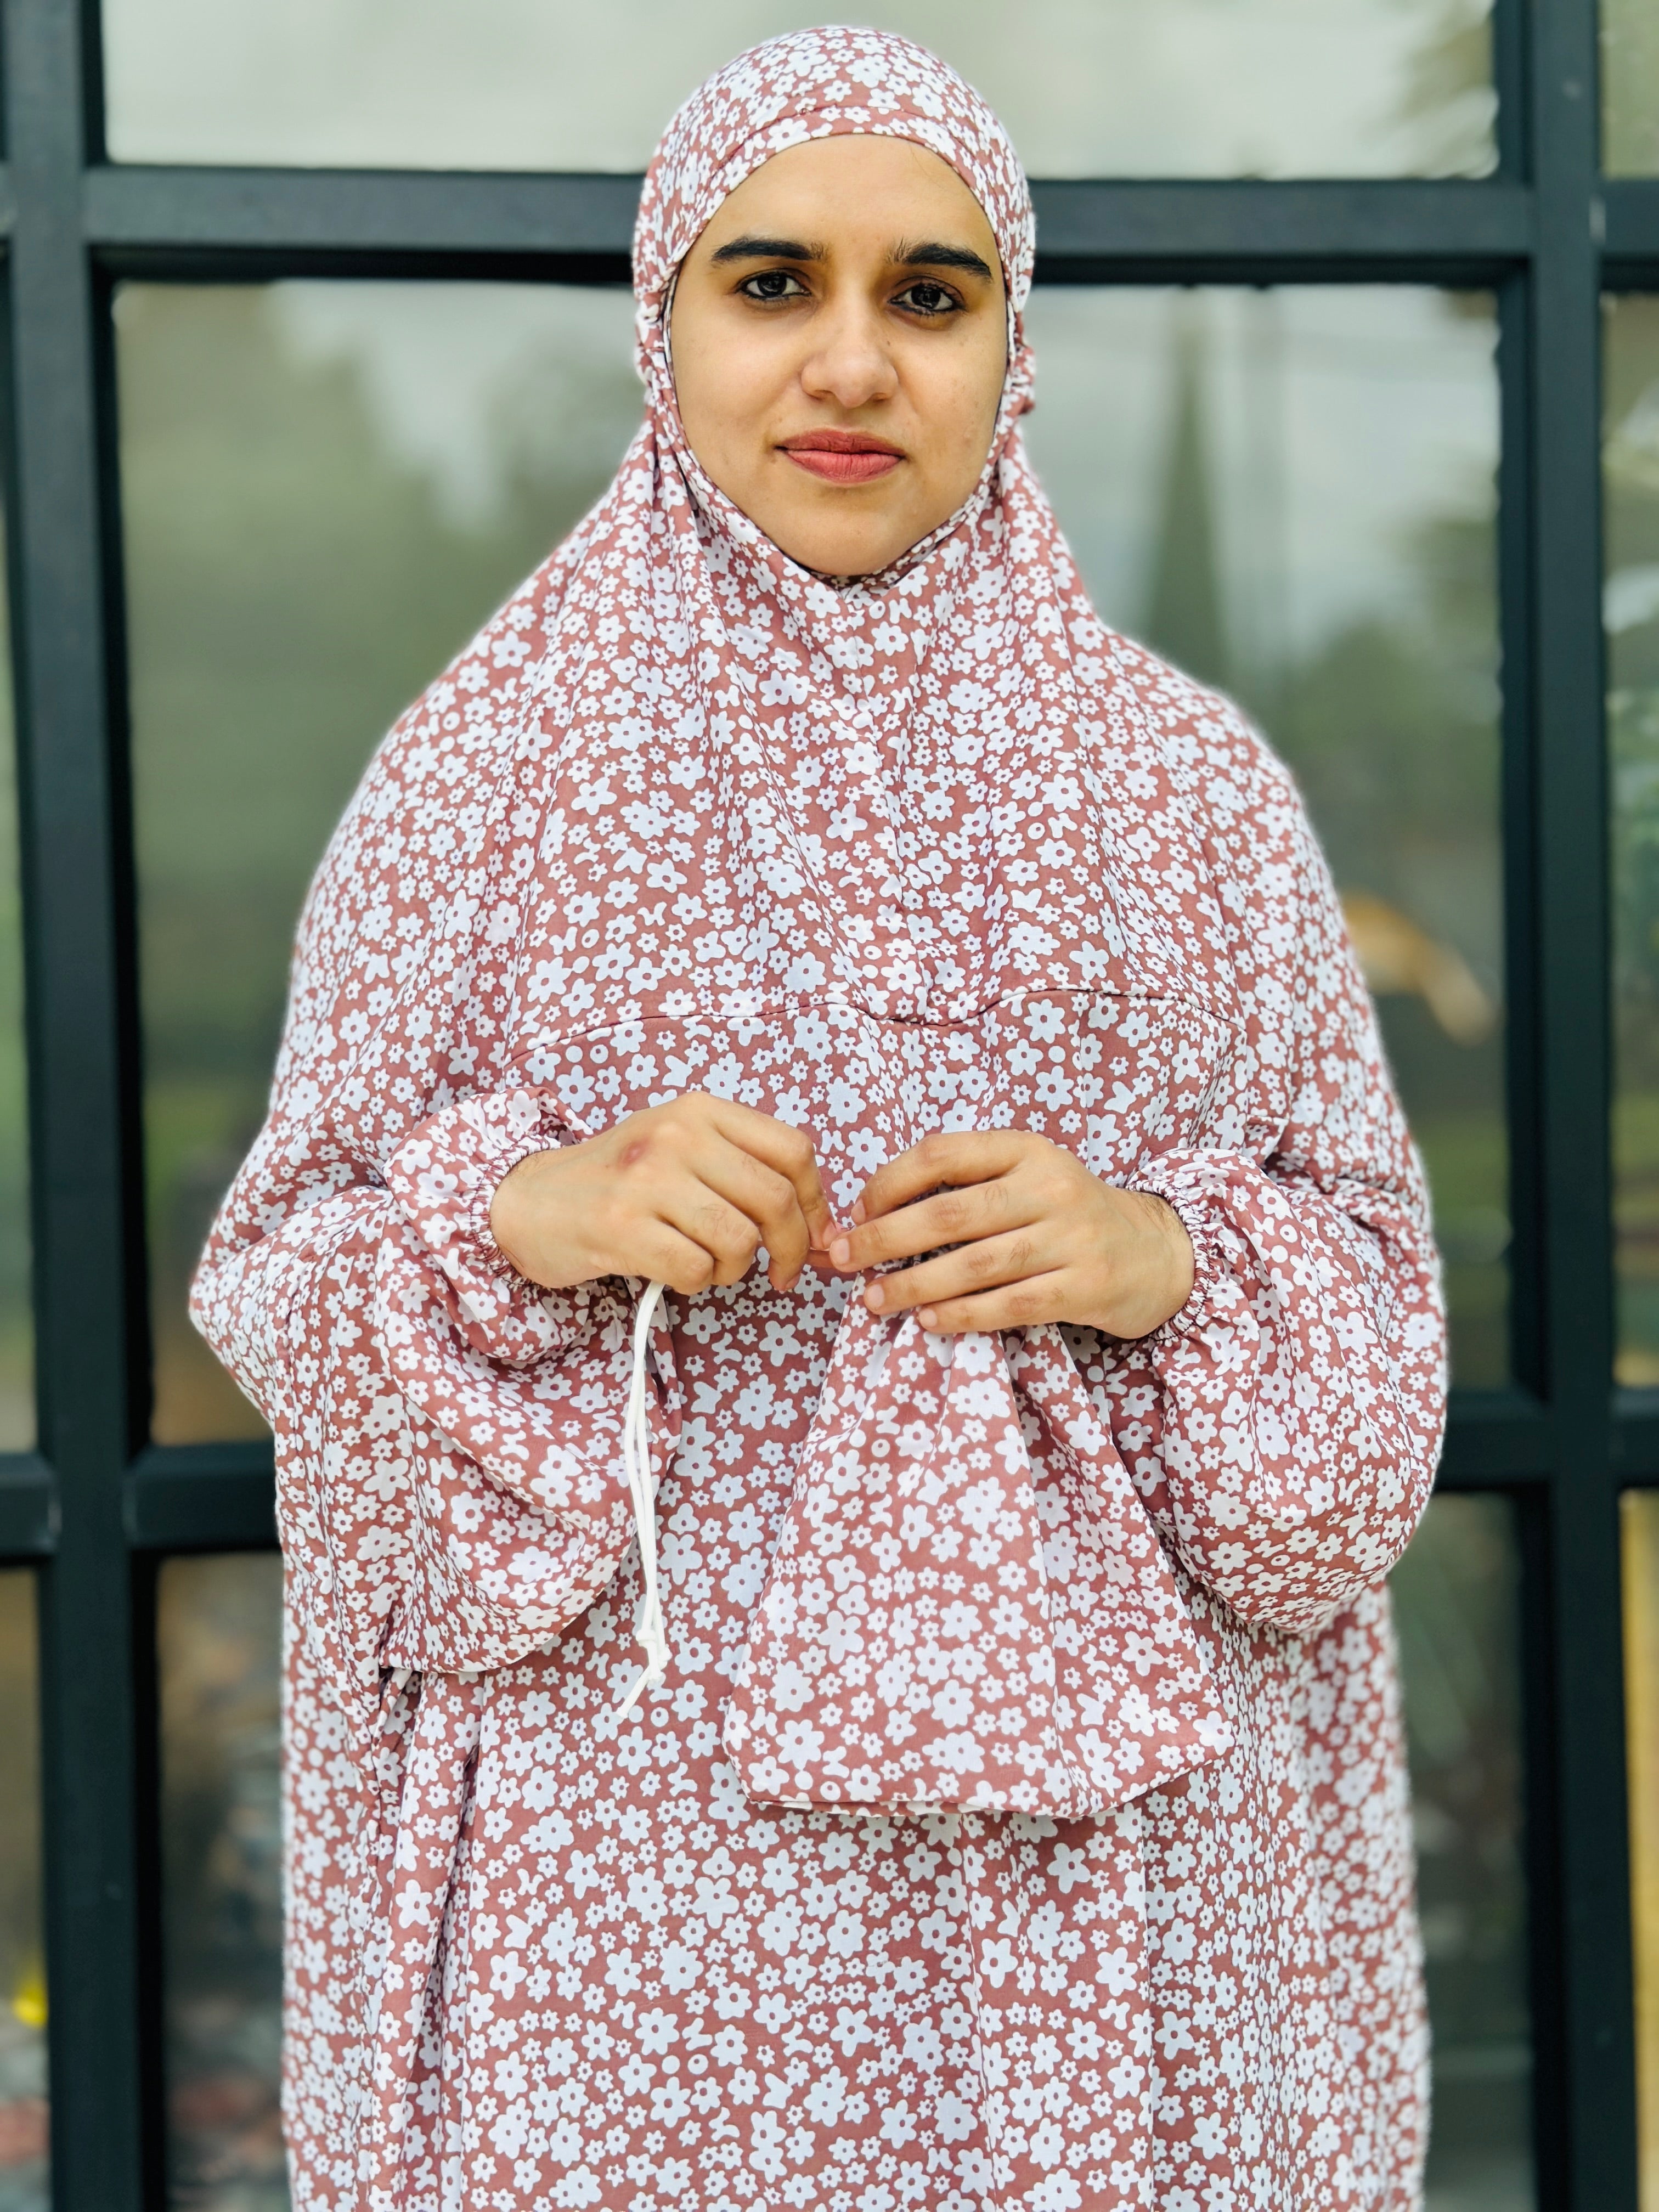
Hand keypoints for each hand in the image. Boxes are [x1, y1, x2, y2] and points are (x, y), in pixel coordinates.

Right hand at [489, 1093, 836, 1296]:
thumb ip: (743, 1170)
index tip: (812, 1236)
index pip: (793, 1151)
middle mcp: (676, 1135)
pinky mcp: (620, 1226)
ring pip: (739, 1240)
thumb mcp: (680, 1149)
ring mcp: (646, 1179)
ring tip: (708, 1264)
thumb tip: (819, 1226)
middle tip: (780, 1272)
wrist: (530, 1200)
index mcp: (699, 1111)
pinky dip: (697, 1283)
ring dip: (735, 1269)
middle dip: (791, 1249)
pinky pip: (696, 1270)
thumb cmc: (619, 1182)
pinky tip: (675, 1272)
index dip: (815, 1204)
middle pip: (774, 1200)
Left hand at [826, 1130, 1193, 1337]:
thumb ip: (965, 1187)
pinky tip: (927, 1321)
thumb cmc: (1067, 1215)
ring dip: (914, 1285)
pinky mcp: (1084, 1287)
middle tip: (842, 1260)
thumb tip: (870, 1215)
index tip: (855, 1214)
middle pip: (950, 1214)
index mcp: (1026, 1149)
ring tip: (873, 1300)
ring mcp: (1071, 1238)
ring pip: (975, 1265)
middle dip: (883, 1239)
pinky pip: (1010, 1304)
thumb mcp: (1025, 1177)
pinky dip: (962, 1315)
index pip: (941, 1154)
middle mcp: (1050, 1187)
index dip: (888, 1184)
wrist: (1154, 1252)